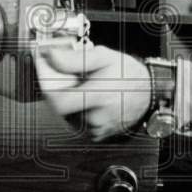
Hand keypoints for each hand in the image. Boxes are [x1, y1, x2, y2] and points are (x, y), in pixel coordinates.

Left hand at [34, 44, 150, 141]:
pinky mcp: (94, 135)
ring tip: (80, 82)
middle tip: (62, 70)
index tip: (43, 65)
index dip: (45, 83)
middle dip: (55, 85)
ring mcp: (95, 129)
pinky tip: (84, 95)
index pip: (58, 100)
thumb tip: (51, 56)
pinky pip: (74, 119)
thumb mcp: (104, 57)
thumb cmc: (129, 75)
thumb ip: (74, 58)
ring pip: (65, 112)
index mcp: (98, 97)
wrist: (148, 94)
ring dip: (65, 95)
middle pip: (58, 104)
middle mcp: (95, 118)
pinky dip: (73, 106)